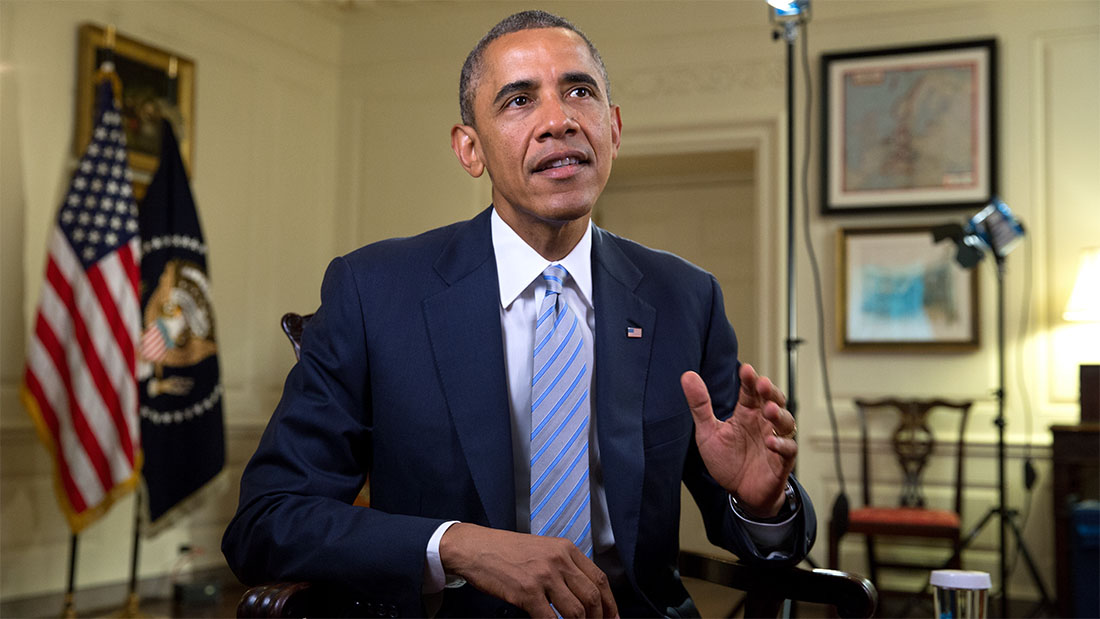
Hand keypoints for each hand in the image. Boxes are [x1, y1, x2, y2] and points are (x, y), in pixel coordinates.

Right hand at [438, 523, 617, 617]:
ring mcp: (543, 576)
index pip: (599, 579)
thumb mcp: (543, 549)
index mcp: (566, 549)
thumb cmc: (507, 550)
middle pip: (592, 597)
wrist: (476, 548)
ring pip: (576, 612)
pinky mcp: (527, 592)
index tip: (612, 618)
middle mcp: (558, 560)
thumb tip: (584, 593)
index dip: (610, 604)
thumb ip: (564, 567)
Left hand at [681, 364, 796, 517]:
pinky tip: (771, 442)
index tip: (746, 370)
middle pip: (774, 400)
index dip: (750, 380)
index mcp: (747, 413)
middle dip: (770, 391)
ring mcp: (775, 440)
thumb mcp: (708, 432)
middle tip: (762, 384)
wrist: (739, 492)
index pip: (751, 391)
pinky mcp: (782, 460)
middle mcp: (763, 423)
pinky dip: (782, 445)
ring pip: (786, 422)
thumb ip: (700, 405)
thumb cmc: (726, 460)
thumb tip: (687, 376)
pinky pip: (788, 449)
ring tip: (769, 411)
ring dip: (779, 415)